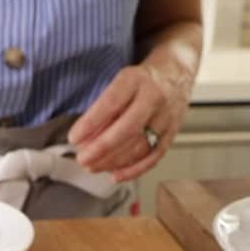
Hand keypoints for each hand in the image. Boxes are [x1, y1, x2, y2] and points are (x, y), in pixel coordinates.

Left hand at [69, 61, 192, 182]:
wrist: (175, 76)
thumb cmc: (141, 82)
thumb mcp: (119, 84)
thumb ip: (102, 109)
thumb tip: (83, 139)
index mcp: (135, 80)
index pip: (111, 104)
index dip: (90, 123)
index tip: (74, 138)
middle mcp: (153, 98)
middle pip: (127, 128)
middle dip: (101, 148)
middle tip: (83, 159)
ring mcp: (165, 118)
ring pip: (139, 146)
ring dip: (114, 162)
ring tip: (94, 166)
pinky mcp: (171, 134)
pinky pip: (153, 157)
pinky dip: (133, 170)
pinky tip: (117, 175)